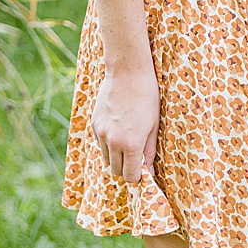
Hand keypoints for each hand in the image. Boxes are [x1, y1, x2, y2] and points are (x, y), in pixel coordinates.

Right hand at [92, 66, 159, 182]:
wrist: (127, 72)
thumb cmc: (147, 97)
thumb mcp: (153, 126)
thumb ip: (149, 151)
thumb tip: (149, 170)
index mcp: (131, 145)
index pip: (129, 176)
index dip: (136, 176)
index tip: (140, 170)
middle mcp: (113, 141)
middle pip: (115, 170)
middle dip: (125, 167)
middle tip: (134, 156)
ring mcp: (100, 131)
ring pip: (105, 157)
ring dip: (115, 155)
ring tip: (126, 139)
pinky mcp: (93, 122)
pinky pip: (99, 141)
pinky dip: (107, 142)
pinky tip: (117, 127)